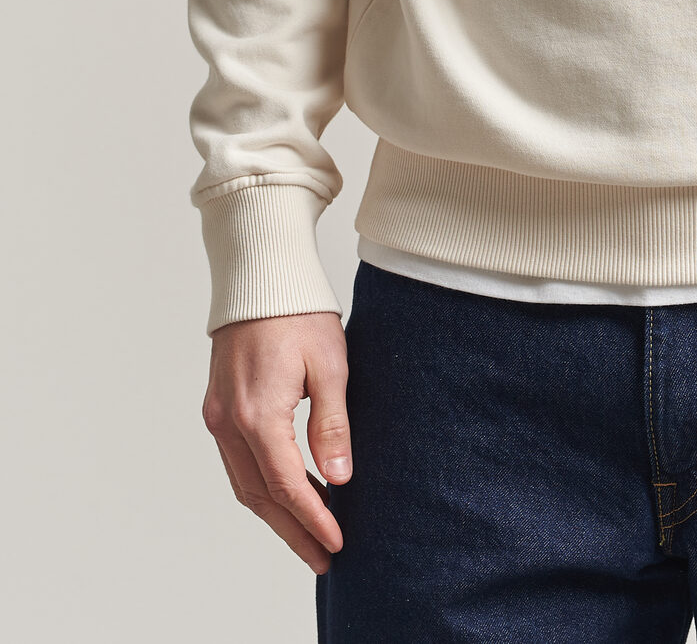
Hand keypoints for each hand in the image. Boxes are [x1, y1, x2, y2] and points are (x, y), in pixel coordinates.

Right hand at [202, 311, 351, 572]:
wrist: (259, 276)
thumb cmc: (299, 312)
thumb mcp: (329, 364)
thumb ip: (332, 423)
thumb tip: (340, 476)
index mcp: (257, 413)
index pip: (285, 485)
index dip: (312, 518)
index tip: (337, 542)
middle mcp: (229, 421)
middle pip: (259, 496)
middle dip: (292, 531)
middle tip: (324, 557)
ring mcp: (218, 415)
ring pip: (244, 483)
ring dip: (275, 513)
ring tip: (311, 535)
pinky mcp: (218, 407)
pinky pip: (237, 462)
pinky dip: (262, 485)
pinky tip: (289, 492)